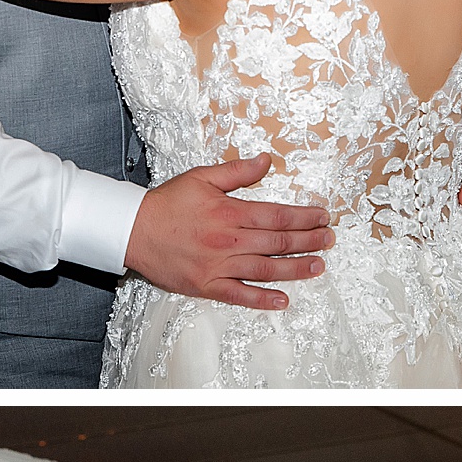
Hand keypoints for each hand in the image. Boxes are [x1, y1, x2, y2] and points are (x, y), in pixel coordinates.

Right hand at [126, 155, 332, 311]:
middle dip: (309, 241)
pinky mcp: (207, 285)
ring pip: (266, 269)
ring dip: (296, 269)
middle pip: (278, 243)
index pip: (277, 216)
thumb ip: (237, 171)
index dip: (305, 217)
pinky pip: (240, 294)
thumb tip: (266, 161)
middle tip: (329, 240)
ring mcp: (218, 265)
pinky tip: (283, 300)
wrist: (133, 231)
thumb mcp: (202, 177)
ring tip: (318, 267)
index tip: (322, 216)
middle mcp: (228, 240)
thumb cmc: (166, 204)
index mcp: (229, 212)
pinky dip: (262, 299)